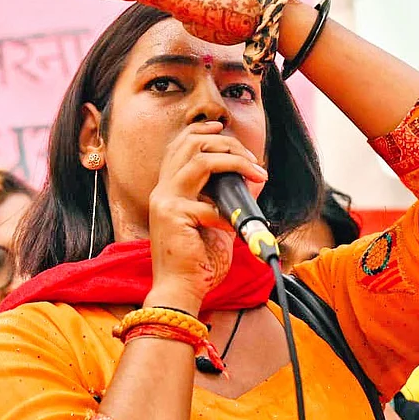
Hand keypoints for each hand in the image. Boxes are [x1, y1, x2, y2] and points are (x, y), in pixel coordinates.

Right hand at [143, 121, 267, 312]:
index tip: (223, 128)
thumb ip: (226, 198)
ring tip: (255, 172)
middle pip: (191, 143)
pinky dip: (230, 213)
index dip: (202, 130)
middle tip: (253, 160)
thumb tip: (251, 178)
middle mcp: (163, 190)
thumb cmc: (198, 261)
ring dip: (234, 161)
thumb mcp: (215, 221)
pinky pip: (210, 204)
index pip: (181, 144)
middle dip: (227, 143)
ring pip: (199, 160)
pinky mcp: (173, 216)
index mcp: (168, 189)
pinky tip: (237, 226)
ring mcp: (165, 201)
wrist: (180, 291)